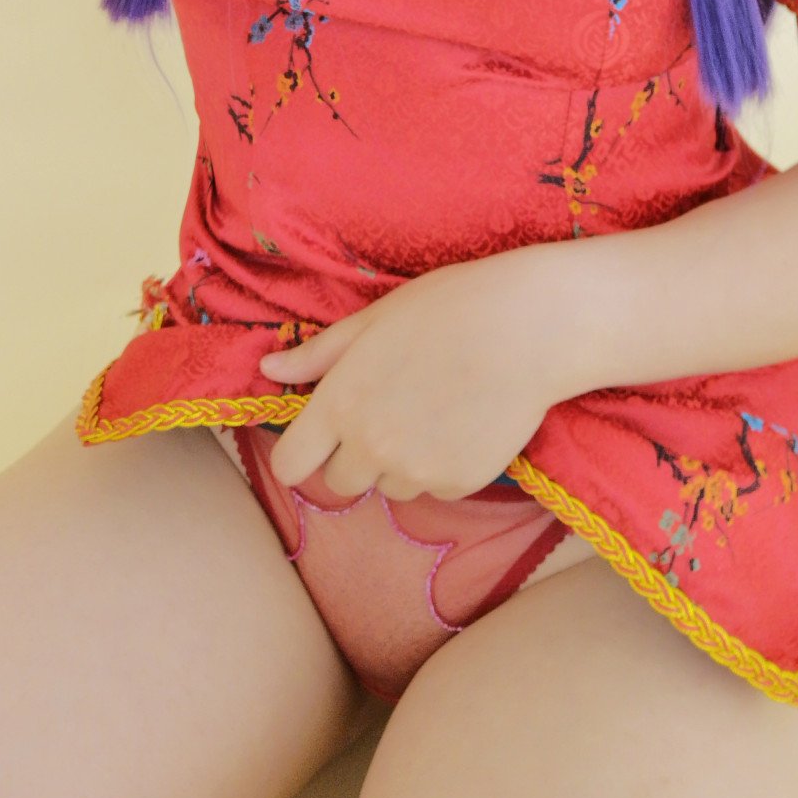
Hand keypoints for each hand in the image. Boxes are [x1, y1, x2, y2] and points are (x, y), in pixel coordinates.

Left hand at [257, 251, 561, 503]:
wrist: (529, 328)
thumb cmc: (448, 308)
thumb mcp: (374, 319)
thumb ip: (317, 354)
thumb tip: (268, 369)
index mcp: (340, 404)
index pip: (289, 464)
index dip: (300, 454)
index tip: (318, 440)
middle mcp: (371, 447)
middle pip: (339, 482)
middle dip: (355, 456)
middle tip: (390, 411)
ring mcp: (415, 471)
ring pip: (389, 487)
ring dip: (399, 463)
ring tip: (434, 410)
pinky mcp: (458, 484)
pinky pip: (435, 489)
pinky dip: (442, 467)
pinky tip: (463, 423)